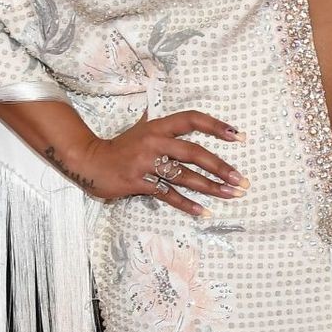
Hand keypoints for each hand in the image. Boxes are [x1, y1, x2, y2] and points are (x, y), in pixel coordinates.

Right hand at [71, 110, 246, 215]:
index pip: (192, 119)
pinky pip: (168, 195)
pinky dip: (186, 204)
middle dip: (220, 166)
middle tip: (241, 179)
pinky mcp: (139, 183)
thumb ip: (165, 126)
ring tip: (232, 195)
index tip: (238, 136)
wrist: (89, 161)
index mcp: (158, 127)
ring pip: (184, 176)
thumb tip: (189, 120)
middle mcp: (154, 142)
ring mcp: (146, 163)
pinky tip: (203, 211)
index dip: (216, 126)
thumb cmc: (121, 147)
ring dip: (211, 187)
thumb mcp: (143, 129)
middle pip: (194, 152)